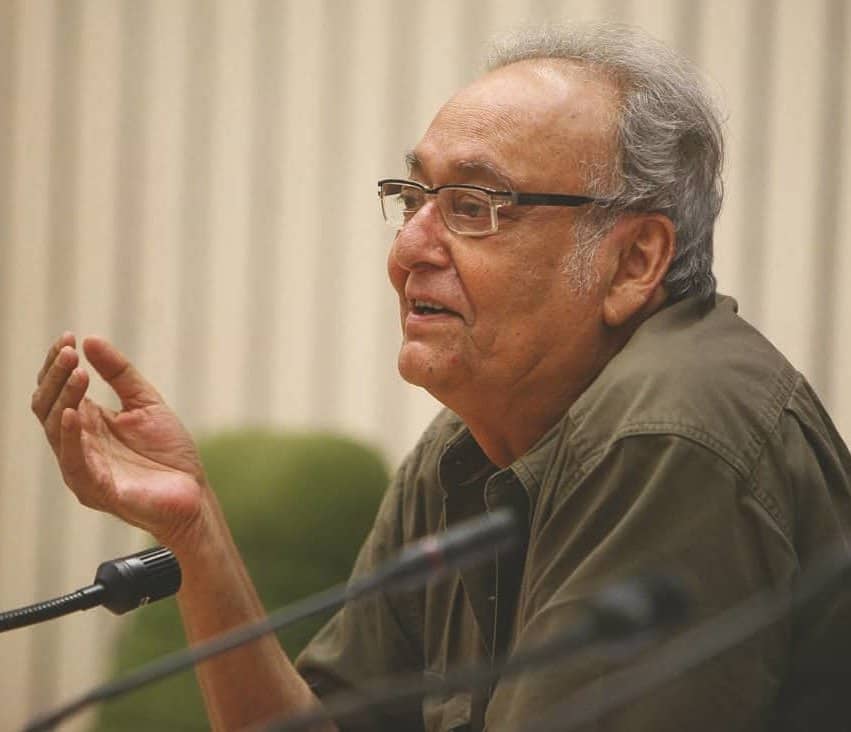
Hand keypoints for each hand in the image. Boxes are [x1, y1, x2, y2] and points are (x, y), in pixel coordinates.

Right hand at [31, 333, 207, 548]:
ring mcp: (83, 467)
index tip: (68, 337)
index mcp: (88, 423)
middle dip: (55, 377)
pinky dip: (70, 436)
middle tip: (69, 352)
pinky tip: (73, 412)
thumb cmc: (168, 454)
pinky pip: (74, 461)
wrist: (194, 494)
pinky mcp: (95, 488)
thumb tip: (90, 340)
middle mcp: (78, 444)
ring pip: (56, 430)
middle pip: (48, 406)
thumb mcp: (146, 403)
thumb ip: (120, 374)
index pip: (58, 390)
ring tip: (78, 373)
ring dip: (64, 398)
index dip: (58, 364)